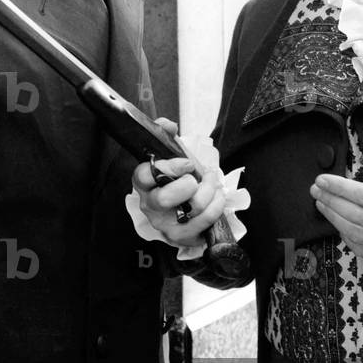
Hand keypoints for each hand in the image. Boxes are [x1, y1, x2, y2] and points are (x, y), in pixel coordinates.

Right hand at [131, 119, 226, 248]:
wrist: (184, 209)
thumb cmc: (176, 179)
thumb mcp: (171, 155)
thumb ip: (166, 136)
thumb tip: (168, 125)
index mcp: (144, 183)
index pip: (144, 175)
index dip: (168, 167)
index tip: (186, 163)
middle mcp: (151, 206)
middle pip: (165, 199)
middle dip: (190, 184)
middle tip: (199, 177)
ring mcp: (166, 224)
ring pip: (192, 208)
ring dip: (210, 190)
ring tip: (212, 183)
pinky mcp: (183, 237)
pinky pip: (206, 221)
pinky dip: (217, 205)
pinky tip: (217, 197)